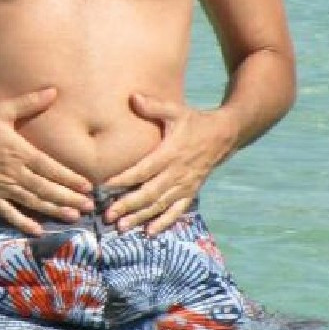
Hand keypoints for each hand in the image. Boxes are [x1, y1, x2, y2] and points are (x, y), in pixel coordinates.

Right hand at [0, 88, 93, 235]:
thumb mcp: (2, 110)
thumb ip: (29, 103)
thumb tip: (53, 91)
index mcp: (19, 152)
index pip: (50, 168)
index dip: (70, 178)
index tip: (87, 186)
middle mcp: (13, 172)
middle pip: (46, 188)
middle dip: (69, 198)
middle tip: (89, 207)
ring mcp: (1, 187)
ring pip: (32, 202)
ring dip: (54, 210)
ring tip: (73, 217)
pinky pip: (8, 213)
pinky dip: (23, 222)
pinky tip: (38, 230)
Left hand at [103, 93, 229, 235]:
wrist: (224, 136)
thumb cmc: (194, 122)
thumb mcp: (175, 111)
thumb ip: (154, 106)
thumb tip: (133, 97)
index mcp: (170, 153)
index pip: (143, 169)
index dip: (124, 179)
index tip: (104, 186)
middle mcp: (177, 173)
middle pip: (149, 193)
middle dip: (128, 205)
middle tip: (108, 215)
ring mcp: (185, 185)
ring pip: (160, 205)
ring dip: (140, 217)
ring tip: (121, 227)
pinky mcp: (191, 192)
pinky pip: (177, 211)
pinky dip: (163, 222)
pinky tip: (149, 232)